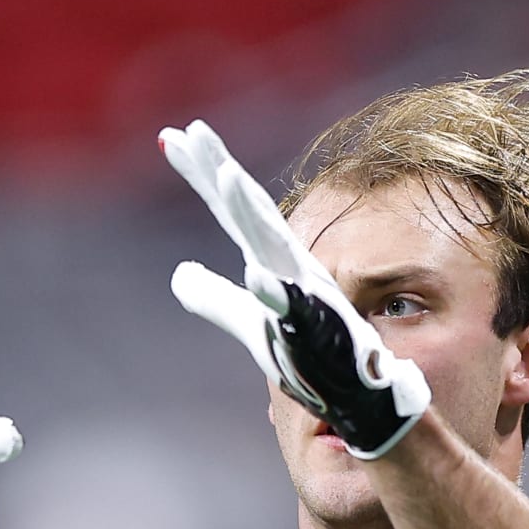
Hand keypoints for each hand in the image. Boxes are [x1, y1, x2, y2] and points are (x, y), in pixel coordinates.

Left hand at [159, 120, 430, 458]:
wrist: (358, 397)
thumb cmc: (308, 354)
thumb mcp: (250, 322)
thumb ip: (213, 298)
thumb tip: (178, 274)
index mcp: (269, 261)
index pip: (228, 210)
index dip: (201, 174)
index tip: (170, 138)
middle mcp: (289, 266)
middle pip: (248, 210)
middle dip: (221, 169)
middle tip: (193, 131)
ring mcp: (305, 293)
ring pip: (274, 245)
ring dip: (250, 211)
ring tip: (224, 176)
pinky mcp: (318, 328)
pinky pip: (295, 307)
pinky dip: (276, 290)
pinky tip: (254, 273)